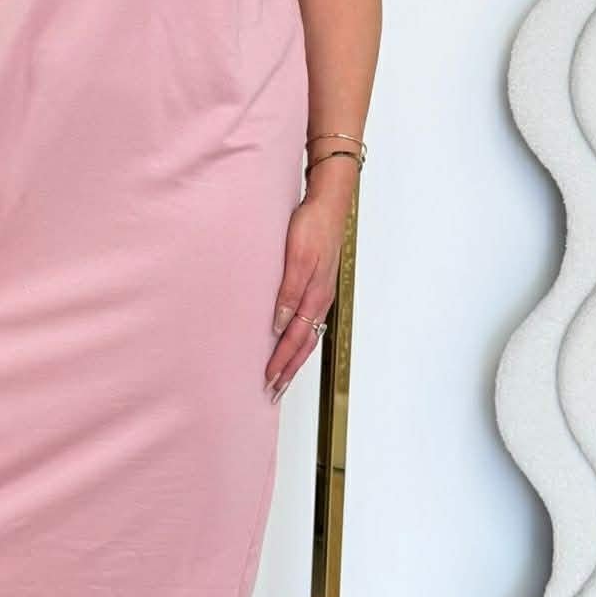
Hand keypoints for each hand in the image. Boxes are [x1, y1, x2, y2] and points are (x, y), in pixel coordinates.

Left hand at [265, 188, 346, 401]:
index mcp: (314, 296)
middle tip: (273, 391)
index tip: (268, 380)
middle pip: (303, 345)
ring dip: (294, 359)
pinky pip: (309, 322)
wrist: (328, 205)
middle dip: (288, 370)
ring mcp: (320, 295)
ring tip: (282, 376)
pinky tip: (291, 343)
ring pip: (307, 336)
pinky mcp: (317, 287)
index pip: (295, 339)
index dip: (281, 361)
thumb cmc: (311, 227)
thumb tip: (279, 324)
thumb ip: (288, 291)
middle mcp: (319, 300)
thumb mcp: (297, 257)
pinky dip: (300, 340)